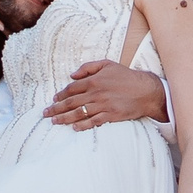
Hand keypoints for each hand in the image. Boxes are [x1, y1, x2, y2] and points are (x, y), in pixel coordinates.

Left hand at [47, 60, 169, 127]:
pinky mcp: (110, 115)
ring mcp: (103, 105)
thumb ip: (88, 68)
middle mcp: (96, 93)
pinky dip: (82, 125)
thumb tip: (72, 75)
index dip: (60, 95)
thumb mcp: (107, 64)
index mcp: (93, 80)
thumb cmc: (126, 76)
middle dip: (56, 108)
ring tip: (55, 122)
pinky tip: (74, 128)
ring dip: (64, 118)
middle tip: (46, 114)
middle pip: (71, 102)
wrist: (146, 90)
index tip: (53, 100)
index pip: (71, 89)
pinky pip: (93, 122)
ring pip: (79, 113)